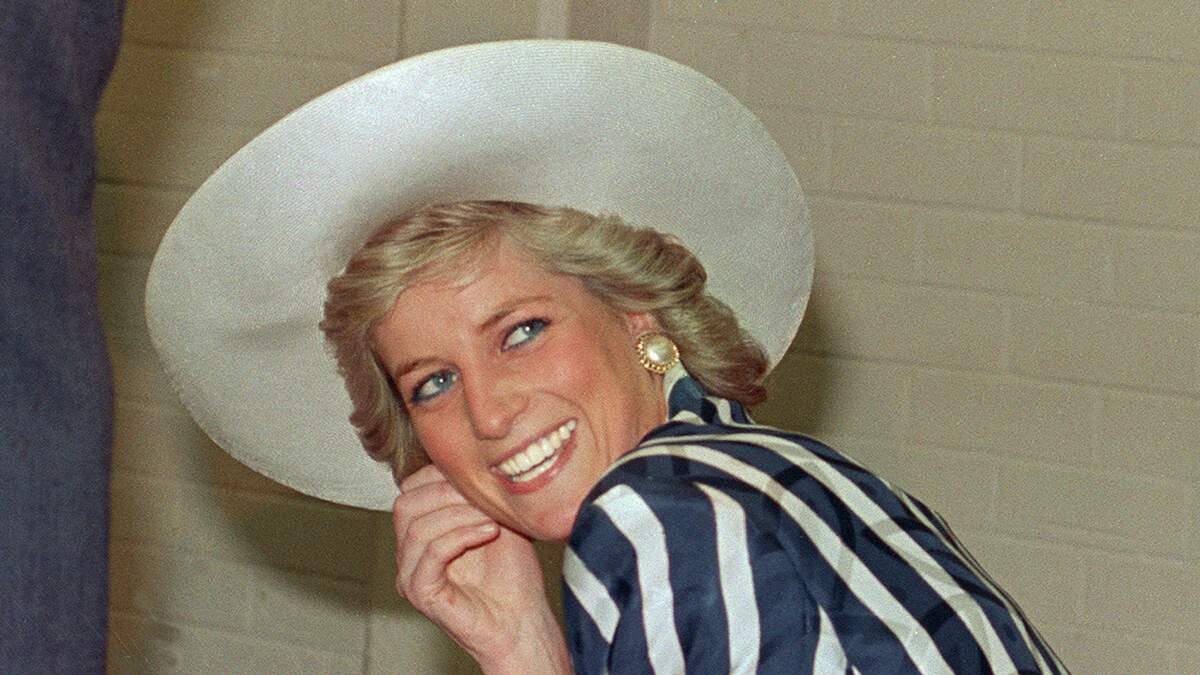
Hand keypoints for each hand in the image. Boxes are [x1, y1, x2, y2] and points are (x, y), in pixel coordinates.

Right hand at [392, 465, 569, 673]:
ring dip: (460, 515)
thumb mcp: (494, 517)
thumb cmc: (512, 572)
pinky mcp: (420, 592)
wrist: (523, 618)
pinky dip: (460, 537)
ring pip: (417, 527)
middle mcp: (408, 552)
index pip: (410, 487)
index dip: (441, 475)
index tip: (479, 479)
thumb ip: (474, 492)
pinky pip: (430, 554)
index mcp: (421, 530)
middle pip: (405, 504)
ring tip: (492, 519)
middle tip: (484, 499)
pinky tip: (488, 534)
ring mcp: (410, 574)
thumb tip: (470, 457)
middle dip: (448, 493)